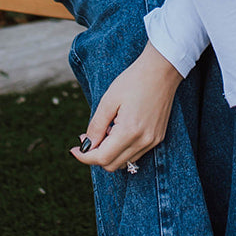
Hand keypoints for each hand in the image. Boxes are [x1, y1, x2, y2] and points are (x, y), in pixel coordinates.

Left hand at [69, 42, 182, 172]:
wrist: (161, 70)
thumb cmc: (134, 81)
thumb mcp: (108, 100)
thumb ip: (96, 126)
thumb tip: (86, 145)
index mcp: (129, 131)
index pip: (102, 158)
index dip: (84, 157)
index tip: (74, 149)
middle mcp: (143, 141)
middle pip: (112, 165)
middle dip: (95, 156)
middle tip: (88, 138)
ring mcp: (153, 141)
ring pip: (124, 162)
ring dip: (109, 153)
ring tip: (106, 131)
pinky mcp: (158, 138)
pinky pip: (135, 154)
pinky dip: (122, 149)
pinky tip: (118, 131)